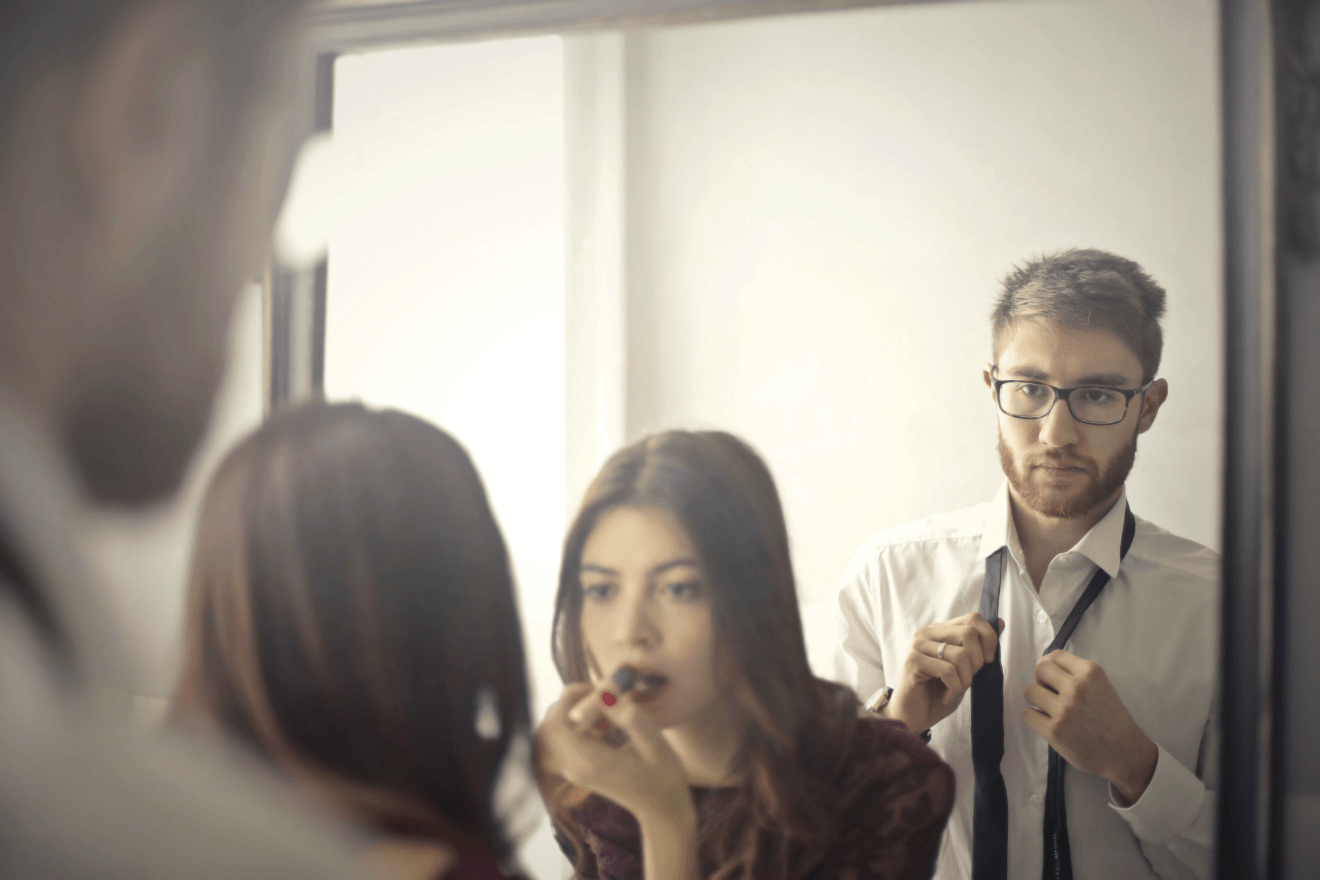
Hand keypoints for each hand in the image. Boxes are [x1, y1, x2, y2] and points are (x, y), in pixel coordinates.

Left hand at [535, 680, 691, 820]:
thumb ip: (630, 717)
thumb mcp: (655, 742)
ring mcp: (573, 771)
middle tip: (602, 697)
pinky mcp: (576, 769)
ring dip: (573, 713)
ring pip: (554, 732)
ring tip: (605, 715)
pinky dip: (578, 725)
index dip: (569, 698)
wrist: (661, 807)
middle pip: (549, 726)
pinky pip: (563, 740)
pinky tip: (604, 728)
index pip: (556, 724)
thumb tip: (605, 692)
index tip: (595, 688)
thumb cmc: (664, 775)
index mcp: (589, 763)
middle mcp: (574, 768)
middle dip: (571, 703)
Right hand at [886, 612, 1001, 734]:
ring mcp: (918, 646)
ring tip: (954, 690)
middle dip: (977, 661)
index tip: (987, 661)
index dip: (988, 638)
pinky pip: (948, 670)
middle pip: (969, 633)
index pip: (973, 618)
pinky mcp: (913, 661)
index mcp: (940, 631)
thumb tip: (1000, 623)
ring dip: (965, 680)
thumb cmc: (938, 694)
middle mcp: (927, 633)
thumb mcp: (965, 669)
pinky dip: (954, 688)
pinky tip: (945, 696)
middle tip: (968, 679)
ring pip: (960, 654)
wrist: (913, 718)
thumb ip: (979, 647)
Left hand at [1022, 650, 1158, 803]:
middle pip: (1040, 669)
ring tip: (1051, 710)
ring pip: (1030, 692)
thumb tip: (1042, 668)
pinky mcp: (1054, 730)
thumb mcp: (1100, 685)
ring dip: (1037, 700)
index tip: (1052, 678)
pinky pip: (1027, 714)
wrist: (1124, 752)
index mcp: (1090, 672)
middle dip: (1041, 681)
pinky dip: (1034, 718)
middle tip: (1050, 694)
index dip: (1050, 666)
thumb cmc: (1111, 718)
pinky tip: (1048, 723)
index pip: (1055, 655)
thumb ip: (1075, 674)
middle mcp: (1077, 687)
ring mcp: (1064, 709)